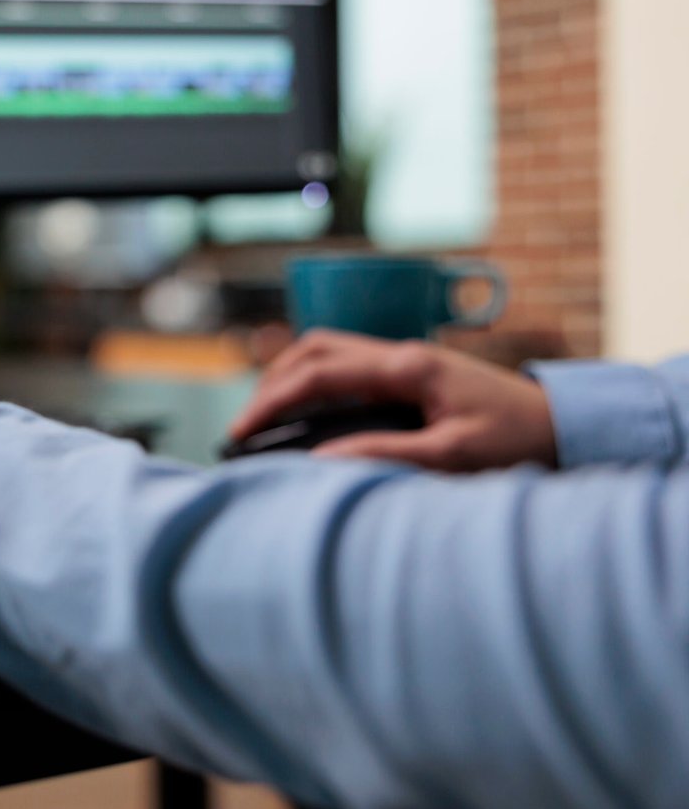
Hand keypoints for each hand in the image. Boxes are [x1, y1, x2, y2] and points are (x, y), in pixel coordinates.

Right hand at [228, 330, 558, 471]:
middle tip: (245, 426)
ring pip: (326, 352)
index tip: (242, 431)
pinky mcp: (410, 372)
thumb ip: (384, 454)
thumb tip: (319, 459)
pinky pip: (346, 366)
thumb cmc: (519, 441)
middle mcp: (401, 353)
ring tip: (264, 418)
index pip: (318, 372)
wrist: (566, 426)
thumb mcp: (453, 456)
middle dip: (270, 384)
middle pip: (313, 349)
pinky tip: (305, 412)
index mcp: (408, 367)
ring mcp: (405, 359)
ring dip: (289, 378)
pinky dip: (313, 382)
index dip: (272, 400)